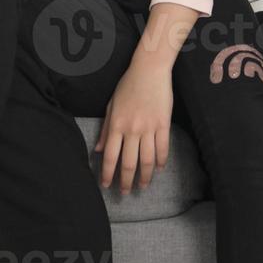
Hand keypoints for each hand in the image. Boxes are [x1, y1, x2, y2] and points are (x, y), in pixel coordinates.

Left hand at [94, 61, 171, 192]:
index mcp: (116, 124)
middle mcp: (132, 129)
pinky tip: (159, 169)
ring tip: (142, 186)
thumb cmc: (128, 85)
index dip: (108, 174)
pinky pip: (163, 148)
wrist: (149, 70)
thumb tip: (98, 150)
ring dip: (145, 176)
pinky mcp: (163, 124)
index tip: (106, 185)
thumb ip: (105, 129)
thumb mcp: (111, 105)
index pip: (110, 156)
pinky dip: (161, 161)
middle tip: (124, 192)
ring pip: (147, 160)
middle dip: (125, 181)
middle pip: (128, 162)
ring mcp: (149, 127)